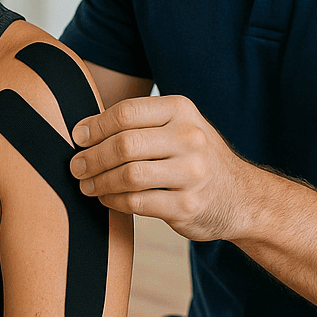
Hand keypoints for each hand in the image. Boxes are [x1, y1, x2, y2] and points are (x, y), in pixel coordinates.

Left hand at [69, 95, 252, 241]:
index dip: (95, 126)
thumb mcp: (178, 127)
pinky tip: (106, 197)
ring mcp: (191, 173)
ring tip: (86, 184)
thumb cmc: (194, 157)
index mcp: (182, 110)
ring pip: (128, 175)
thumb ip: (139, 123)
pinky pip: (136, 202)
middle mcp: (190, 138)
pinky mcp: (187, 206)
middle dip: (92, 157)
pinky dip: (113, 200)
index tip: (78, 138)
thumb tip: (83, 129)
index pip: (126, 112)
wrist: (240, 197)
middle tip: (76, 166)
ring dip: (99, 181)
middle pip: (125, 144)